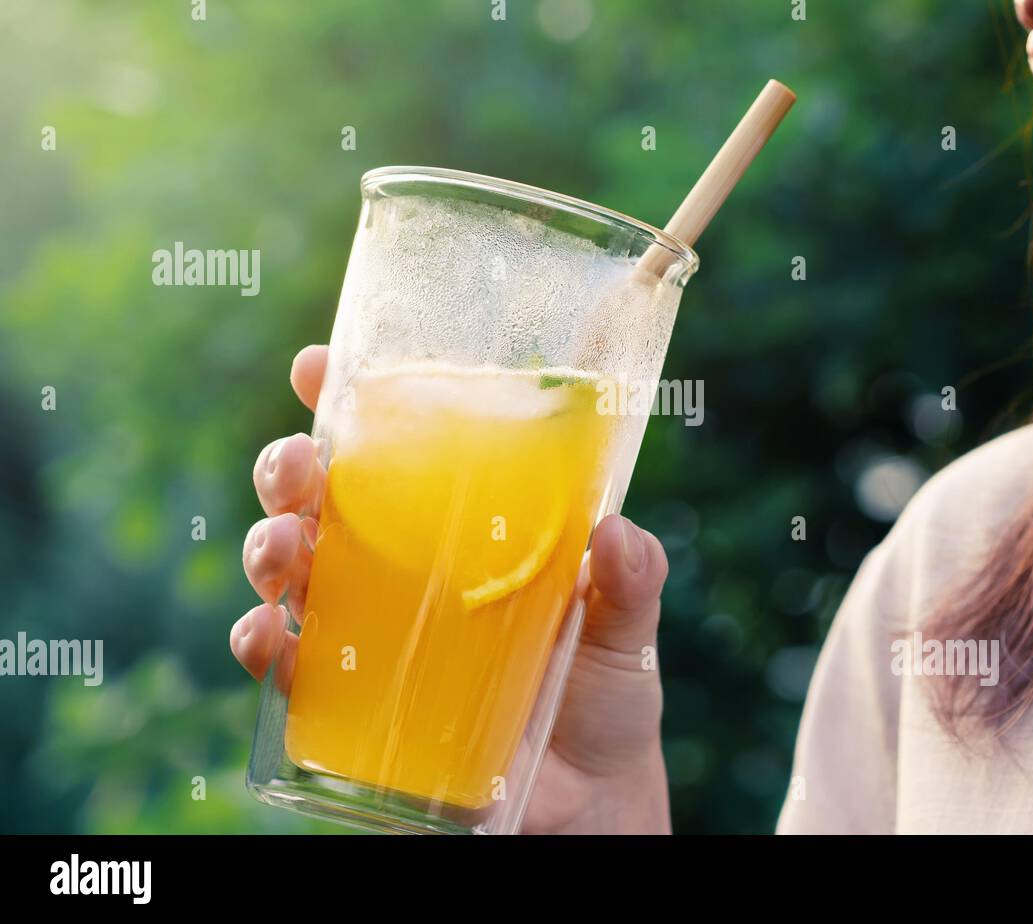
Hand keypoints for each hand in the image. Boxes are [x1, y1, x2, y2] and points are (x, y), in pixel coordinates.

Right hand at [229, 345, 671, 833]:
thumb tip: (618, 532)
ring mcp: (369, 636)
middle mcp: (401, 572)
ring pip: (291, 574)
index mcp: (459, 531)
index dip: (349, 404)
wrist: (589, 803)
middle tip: (296, 467)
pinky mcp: (350, 707)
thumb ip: (631, 580)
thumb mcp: (627, 628)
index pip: (394, 451)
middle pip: (321, 502)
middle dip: (289, 471)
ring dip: (269, 551)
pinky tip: (270, 639)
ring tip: (285, 552)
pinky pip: (288, 671)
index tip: (321, 366)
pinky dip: (264, 650)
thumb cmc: (604, 697)